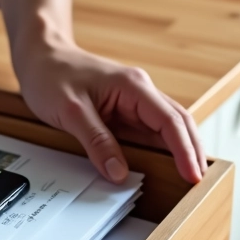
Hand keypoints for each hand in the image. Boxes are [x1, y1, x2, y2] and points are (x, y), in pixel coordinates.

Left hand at [14, 40, 206, 183]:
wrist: (41, 57)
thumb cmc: (51, 75)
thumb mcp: (70, 112)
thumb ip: (97, 142)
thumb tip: (119, 171)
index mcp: (133, 86)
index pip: (170, 121)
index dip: (185, 150)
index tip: (192, 175)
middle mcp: (140, 91)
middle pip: (179, 122)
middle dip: (193, 151)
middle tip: (199, 182)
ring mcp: (134, 100)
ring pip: (169, 126)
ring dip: (182, 149)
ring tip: (190, 177)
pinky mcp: (126, 109)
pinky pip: (150, 129)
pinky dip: (163, 146)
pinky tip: (167, 163)